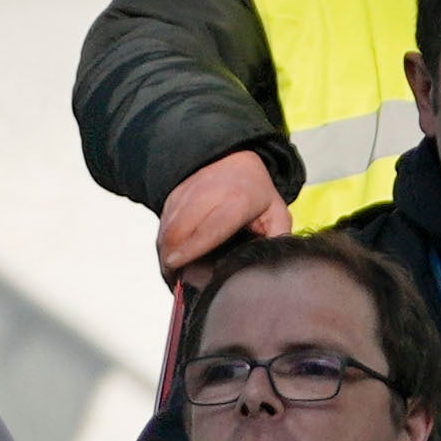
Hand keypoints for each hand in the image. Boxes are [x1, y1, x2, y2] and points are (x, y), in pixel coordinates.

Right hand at [158, 149, 294, 273]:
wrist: (234, 159)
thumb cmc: (256, 191)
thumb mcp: (276, 213)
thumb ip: (278, 239)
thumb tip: (274, 265)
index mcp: (238, 201)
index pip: (208, 229)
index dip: (190, 250)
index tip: (177, 267)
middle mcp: (208, 194)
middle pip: (178, 231)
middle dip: (171, 259)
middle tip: (176, 282)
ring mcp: (187, 193)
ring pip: (166, 229)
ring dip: (165, 253)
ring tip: (172, 274)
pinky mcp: (173, 196)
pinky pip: (161, 224)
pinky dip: (163, 243)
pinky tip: (171, 257)